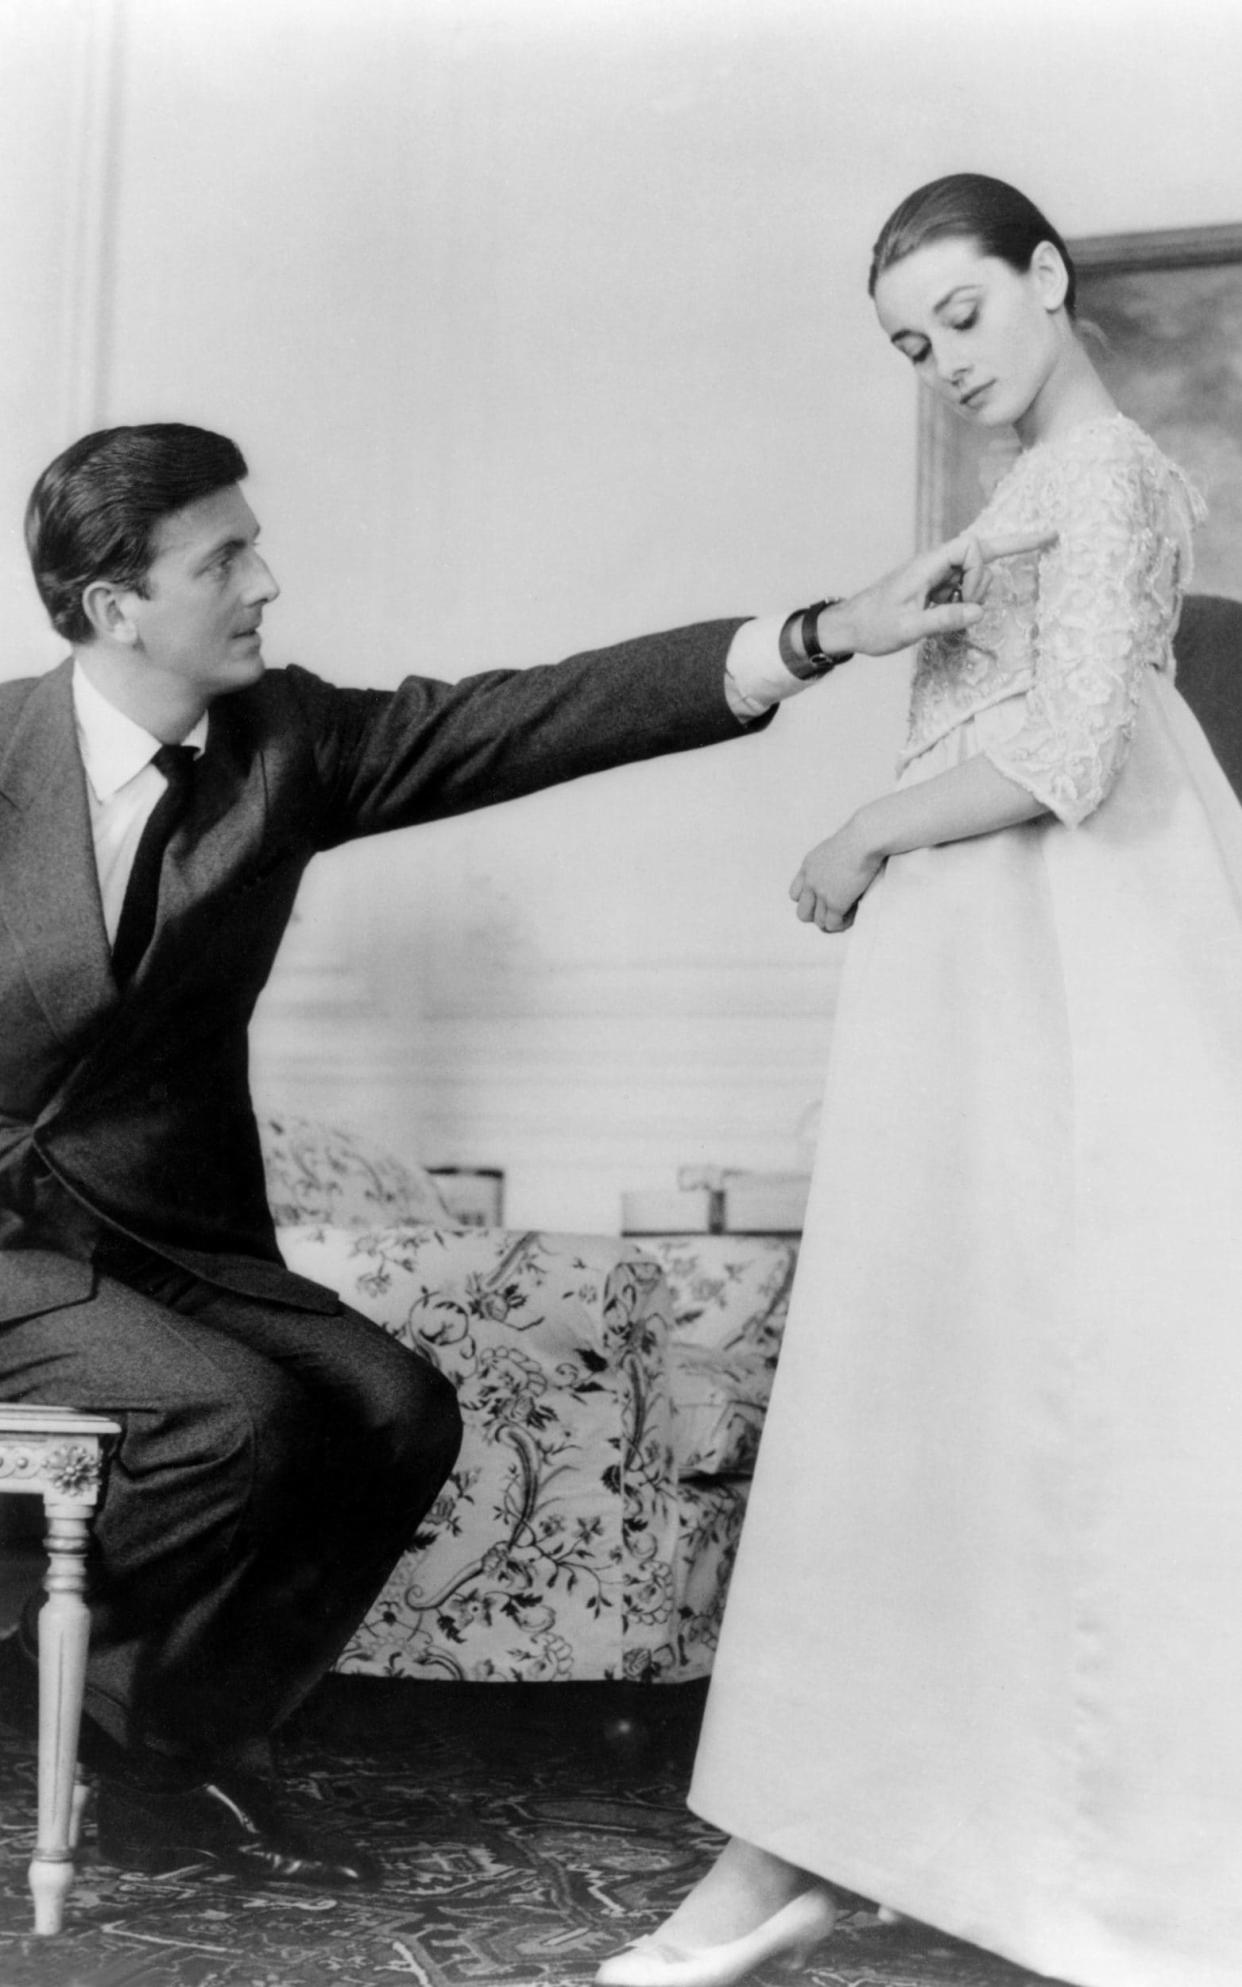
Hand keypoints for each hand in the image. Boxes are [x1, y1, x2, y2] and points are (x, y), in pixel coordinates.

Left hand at [789, 820, 882, 932]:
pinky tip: (853, 915)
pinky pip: (833, 924)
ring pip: (818, 921)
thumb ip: (831, 861)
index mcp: (809, 866)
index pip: (795, 894)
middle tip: (834, 912)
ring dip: (832, 922)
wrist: (864, 839)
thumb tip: (844, 868)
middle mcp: (811, 881)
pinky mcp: (835, 902)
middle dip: (817, 916)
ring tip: (847, 915)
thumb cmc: (859, 837)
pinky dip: (842, 924)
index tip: (825, 899)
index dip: (809, 900)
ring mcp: (821, 893)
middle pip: (802, 913)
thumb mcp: (835, 847)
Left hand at [828, 524, 1055, 655]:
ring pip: (975, 570)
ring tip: (955, 613)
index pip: (970, 546)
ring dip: (978, 590)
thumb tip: (979, 612)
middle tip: (1048, 539)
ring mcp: (936, 575)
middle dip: (1002, 558)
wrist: (850, 627)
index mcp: (927, 565)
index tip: (969, 599)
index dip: (978, 570)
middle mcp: (935, 564)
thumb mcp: (908, 628)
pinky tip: (956, 613)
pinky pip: (964, 585)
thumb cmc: (873, 625)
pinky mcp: (935, 587)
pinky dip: (969, 597)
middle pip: (981, 550)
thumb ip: (943, 619)